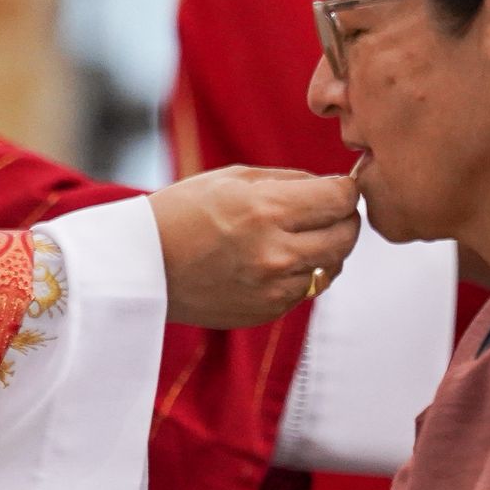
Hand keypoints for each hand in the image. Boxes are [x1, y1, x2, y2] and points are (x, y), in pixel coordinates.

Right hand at [149, 166, 361, 328]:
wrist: (142, 265)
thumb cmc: (184, 211)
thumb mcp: (235, 178)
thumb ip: (291, 180)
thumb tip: (333, 188)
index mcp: (267, 210)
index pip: (341, 200)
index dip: (346, 190)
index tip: (339, 188)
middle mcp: (276, 252)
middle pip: (347, 236)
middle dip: (344, 219)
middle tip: (328, 211)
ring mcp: (274, 288)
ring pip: (332, 266)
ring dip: (326, 248)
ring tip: (300, 235)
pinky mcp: (268, 311)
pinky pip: (306, 289)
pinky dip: (302, 272)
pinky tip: (274, 259)